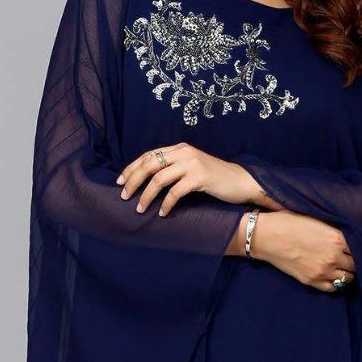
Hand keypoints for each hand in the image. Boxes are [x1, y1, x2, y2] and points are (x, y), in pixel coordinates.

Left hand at [115, 143, 258, 215]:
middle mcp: (184, 152)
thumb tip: (148, 181)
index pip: (148, 155)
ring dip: (146, 195)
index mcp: (179, 148)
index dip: (131, 168)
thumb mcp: (191, 168)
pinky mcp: (200, 177)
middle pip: (149, 164)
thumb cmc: (214, 179)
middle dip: (133, 181)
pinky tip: (162, 213)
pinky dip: (166, 204)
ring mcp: (192, 163)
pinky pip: (175, 192)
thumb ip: (173, 168)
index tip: (119, 182)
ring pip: (159, 178)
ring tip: (139, 209)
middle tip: (124, 197)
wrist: (241, 182)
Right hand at [249, 210, 355, 292]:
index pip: (361, 247)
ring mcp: (323, 270)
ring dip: (347, 273)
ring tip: (343, 268)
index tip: (358, 247)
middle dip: (355, 261)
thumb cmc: (290, 222)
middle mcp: (333, 256)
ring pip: (347, 278)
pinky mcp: (312, 280)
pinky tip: (333, 276)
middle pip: (357, 264)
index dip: (361, 247)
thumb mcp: (317, 220)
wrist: (266, 236)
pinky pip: (333, 288)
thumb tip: (350, 235)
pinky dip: (336, 283)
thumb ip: (335, 230)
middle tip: (351, 258)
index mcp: (337, 237)